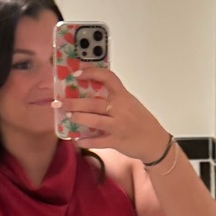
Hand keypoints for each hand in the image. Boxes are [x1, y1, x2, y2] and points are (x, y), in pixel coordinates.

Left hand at [53, 66, 169, 163]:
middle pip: (94, 102)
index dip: (91, 73)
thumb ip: (113, 98)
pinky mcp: (117, 141)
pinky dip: (86, 141)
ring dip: (78, 118)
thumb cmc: (140, 121)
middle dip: (74, 102)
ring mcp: (118, 126)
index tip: (76, 74)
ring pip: (94, 120)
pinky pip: (98, 141)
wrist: (155, 142)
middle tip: (60, 101)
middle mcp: (120, 109)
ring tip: (67, 116)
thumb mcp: (130, 103)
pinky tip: (77, 140)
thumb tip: (89, 91)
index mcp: (123, 96)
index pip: (107, 78)